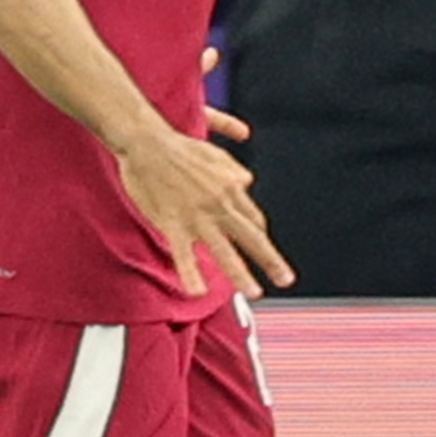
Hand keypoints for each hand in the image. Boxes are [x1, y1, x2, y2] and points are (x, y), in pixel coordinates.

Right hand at [114, 101, 293, 300]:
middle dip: (271, 260)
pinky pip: (184, 255)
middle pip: (252, 237)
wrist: (149, 144)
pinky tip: (198, 291)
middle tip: (286, 280)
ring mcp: (198, 216)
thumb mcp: (217, 154)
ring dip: (241, 274)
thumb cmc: (180, 146)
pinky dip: (192, 274)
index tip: (263, 250)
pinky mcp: (173, 224)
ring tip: (254, 292)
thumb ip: (234, 169)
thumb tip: (247, 182)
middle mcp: (221, 204)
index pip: (253, 219)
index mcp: (232, 187)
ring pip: (225, 250)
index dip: (259, 236)